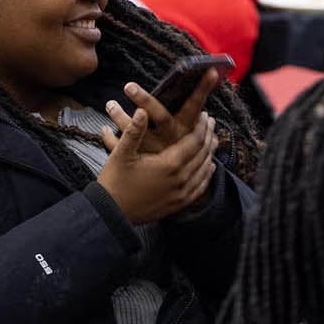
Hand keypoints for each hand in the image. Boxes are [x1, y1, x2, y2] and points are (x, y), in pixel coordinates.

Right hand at [96, 109, 218, 224]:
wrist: (110, 213)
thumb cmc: (114, 181)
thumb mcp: (121, 153)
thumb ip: (134, 131)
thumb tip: (142, 110)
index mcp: (169, 164)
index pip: (194, 141)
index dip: (202, 126)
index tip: (205, 116)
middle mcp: (180, 179)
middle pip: (203, 153)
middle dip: (208, 136)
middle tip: (212, 124)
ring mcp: (181, 193)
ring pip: (204, 169)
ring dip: (210, 153)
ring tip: (212, 140)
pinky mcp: (178, 204)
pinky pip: (200, 187)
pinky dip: (207, 174)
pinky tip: (209, 167)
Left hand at [104, 67, 218, 156]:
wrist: (171, 189)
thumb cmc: (181, 160)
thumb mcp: (189, 145)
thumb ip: (196, 131)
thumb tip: (210, 117)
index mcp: (184, 132)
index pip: (194, 106)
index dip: (201, 88)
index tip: (207, 71)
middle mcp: (168, 140)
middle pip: (160, 115)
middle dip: (145, 98)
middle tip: (129, 86)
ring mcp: (151, 150)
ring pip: (132, 131)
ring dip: (118, 115)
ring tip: (109, 104)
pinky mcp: (135, 160)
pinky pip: (118, 147)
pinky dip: (108, 138)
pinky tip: (103, 129)